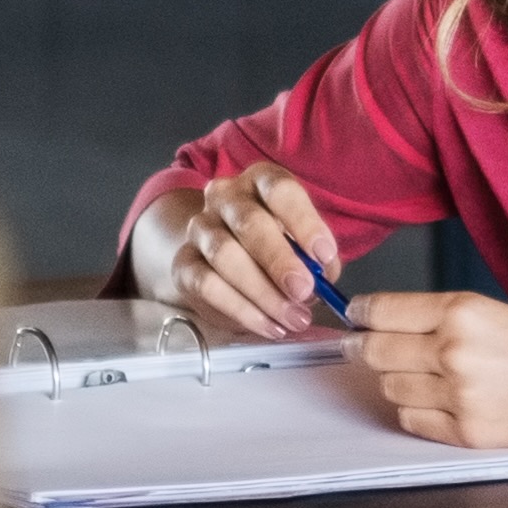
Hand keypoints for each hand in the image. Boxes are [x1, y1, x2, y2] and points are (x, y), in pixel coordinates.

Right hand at [128, 165, 344, 341]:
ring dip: (263, 292)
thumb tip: (323, 278)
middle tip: (304, 291)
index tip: (324, 255)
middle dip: (280, 260)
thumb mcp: (302, 245)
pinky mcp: (183, 263)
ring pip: (225, 254)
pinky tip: (269, 325)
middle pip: (249, 221)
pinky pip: (207, 285)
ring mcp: (199, 228)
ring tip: (293, 318)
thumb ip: (316, 258)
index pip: (278, 189)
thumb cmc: (273, 247)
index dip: (303, 222)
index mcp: (260, 181)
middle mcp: (225, 197)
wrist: (221, 262)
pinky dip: (242, 310)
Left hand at [353, 292, 507, 450]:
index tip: (355, 316)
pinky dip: (418, 411)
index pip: (382, 311)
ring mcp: (457, 395)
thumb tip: (400, 325)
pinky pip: (414, 420)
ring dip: (396, 381)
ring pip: (390, 388)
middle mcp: (452, 350)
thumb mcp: (503, 312)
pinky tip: (439, 402)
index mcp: (463, 310)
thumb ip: (450, 318)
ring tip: (421, 376)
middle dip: (364, 348)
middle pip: (374, 351)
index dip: (361, 314)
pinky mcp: (467, 432)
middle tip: (362, 347)